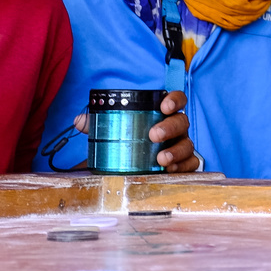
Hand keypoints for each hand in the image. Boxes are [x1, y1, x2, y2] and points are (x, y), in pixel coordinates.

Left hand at [72, 91, 200, 172]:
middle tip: (153, 135)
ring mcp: (181, 146)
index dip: (174, 100)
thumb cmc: (128, 144)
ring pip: (187, 144)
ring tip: (161, 159)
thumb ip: (97, 125)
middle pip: (182, 122)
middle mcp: (175, 129)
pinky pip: (191, 164)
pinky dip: (182, 166)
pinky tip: (169, 170)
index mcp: (162, 115)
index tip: (163, 106)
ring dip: (176, 150)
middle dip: (169, 127)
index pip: (176, 101)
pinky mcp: (183, 164)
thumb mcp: (111, 133)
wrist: (130, 169)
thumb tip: (79, 120)